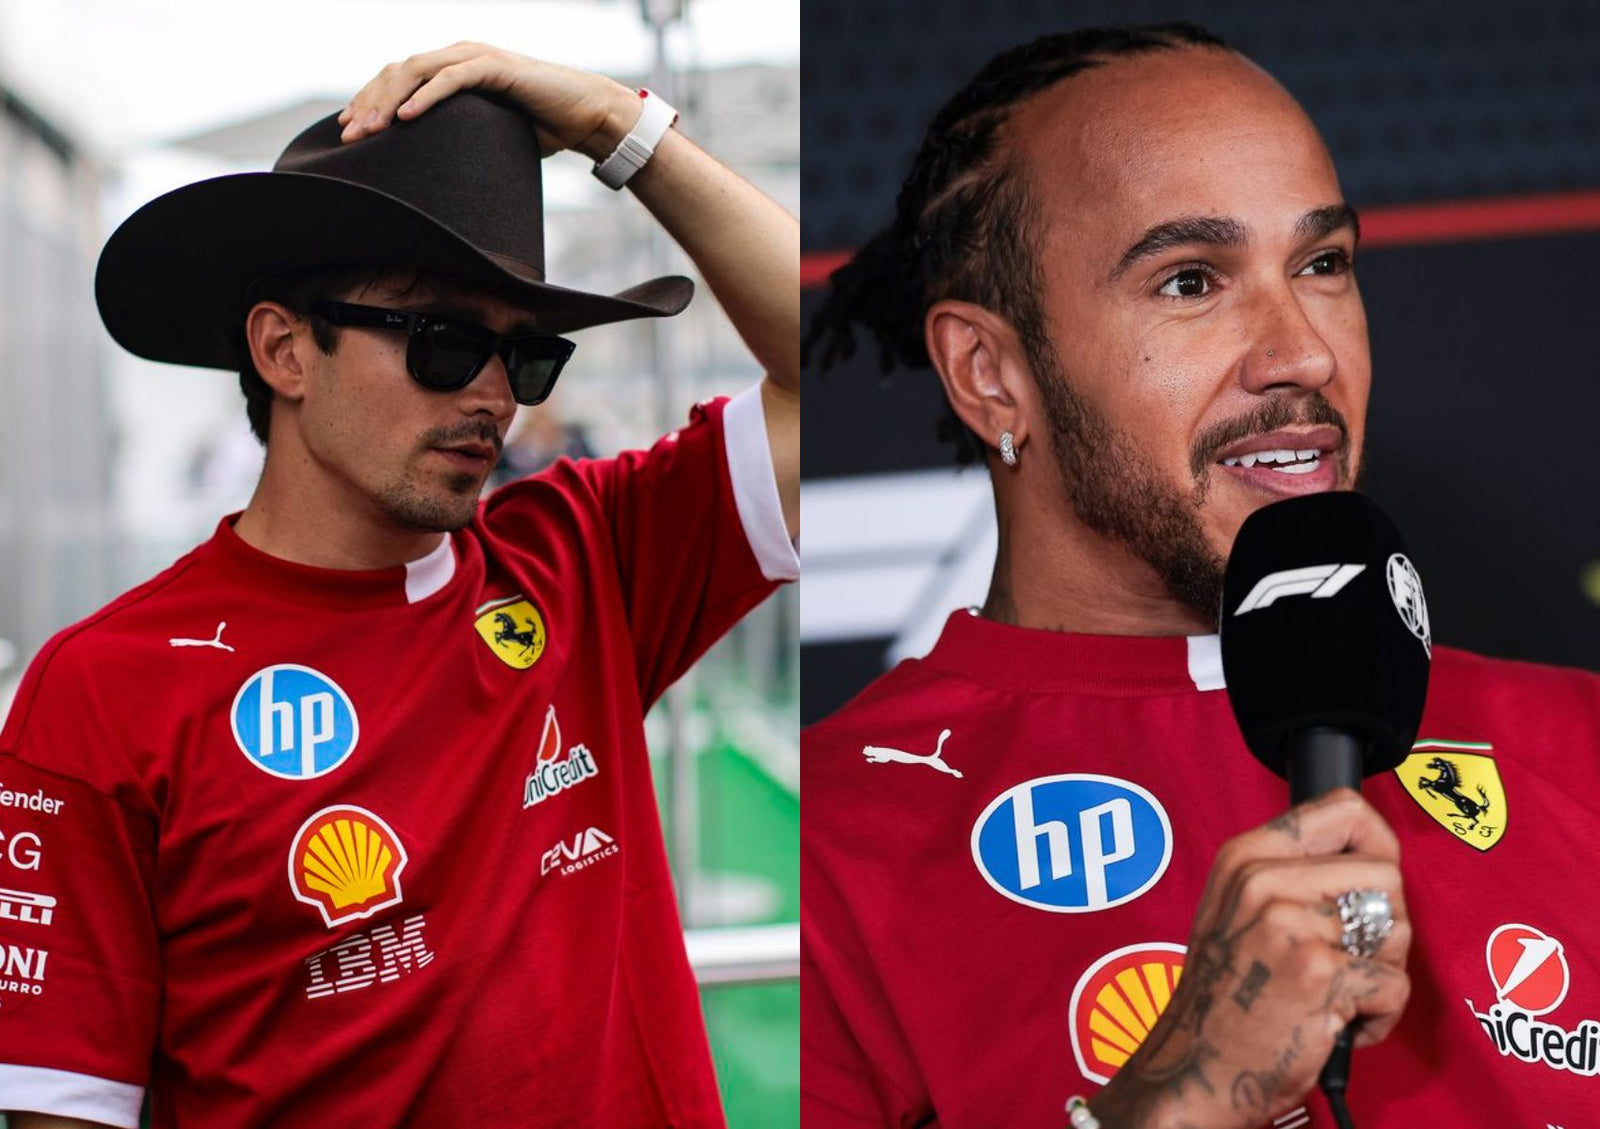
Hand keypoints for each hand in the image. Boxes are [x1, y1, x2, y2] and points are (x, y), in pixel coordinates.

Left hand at [337, 42, 637, 159]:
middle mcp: (459, 55)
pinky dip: (427, 96)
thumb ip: (460, 140)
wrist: (587, 117)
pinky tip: (407, 118)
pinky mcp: (495, 67)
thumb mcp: (488, 137)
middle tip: (350, 137)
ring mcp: (476, 57)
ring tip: (371, 130)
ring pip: (417, 71)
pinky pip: (452, 78)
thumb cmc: (542, 129)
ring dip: (389, 101)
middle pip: (398, 72)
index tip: (349, 131)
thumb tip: (433, 175)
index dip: (370, 102)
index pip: (399, 79)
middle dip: (370, 104)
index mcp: (454, 68)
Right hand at [1090, 789, 1411, 1128]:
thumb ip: (1288, 872)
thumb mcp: (1233, 908)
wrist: (1194, 1066)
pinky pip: (1394, 986)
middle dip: (1386, 923)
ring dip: (1382, 971)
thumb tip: (1364, 853)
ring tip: (1336, 992)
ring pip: (1397, 930)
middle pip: (1386, 874)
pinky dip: (1380, 1018)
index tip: (1378, 874)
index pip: (1343, 809)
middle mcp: (1265, 880)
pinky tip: (1337, 1024)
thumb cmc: (1222, 995)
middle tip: (1350, 957)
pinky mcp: (1319, 973)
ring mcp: (1290, 924)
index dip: (1379, 842)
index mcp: (1246, 856)